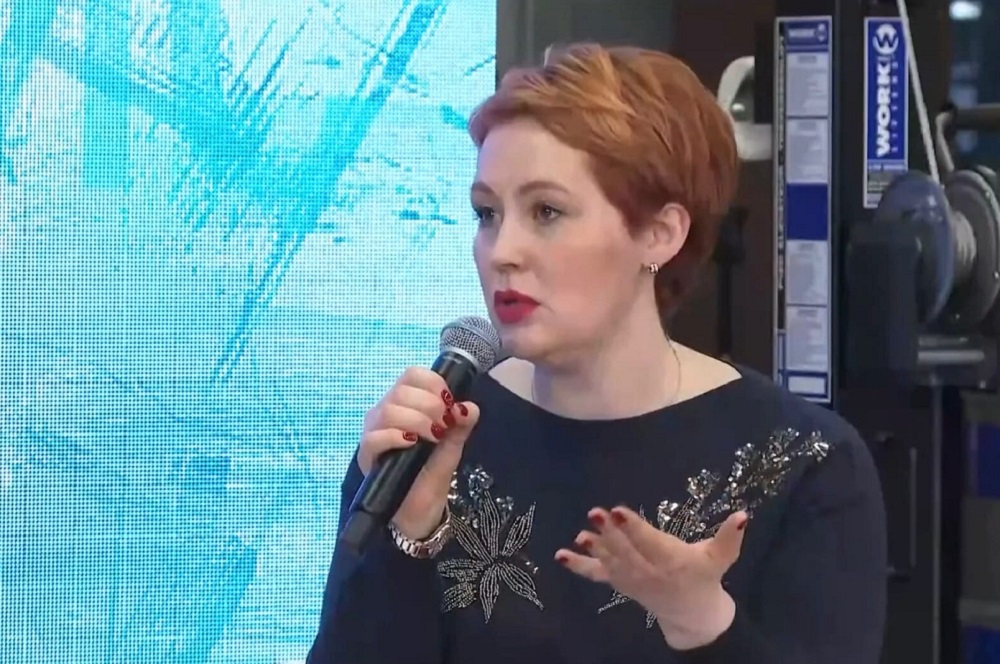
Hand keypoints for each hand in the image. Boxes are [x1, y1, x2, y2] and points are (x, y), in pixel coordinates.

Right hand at [358, 367, 479, 538]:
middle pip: (402, 391)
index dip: (434, 383)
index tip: (450, 403)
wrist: (420, 510)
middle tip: (444, 426)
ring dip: (417, 420)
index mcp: (405, 403)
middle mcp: (385, 411)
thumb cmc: (431, 471)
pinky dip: (396, 436)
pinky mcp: (367, 455)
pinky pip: (375, 437)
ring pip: (389, 410)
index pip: (413, 375)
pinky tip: (412, 444)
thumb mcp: (452, 446)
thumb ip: (461, 425)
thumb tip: (469, 407)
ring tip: (433, 437)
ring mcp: (373, 432)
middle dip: (430, 405)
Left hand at [556, 506, 747, 649]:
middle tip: (597, 513)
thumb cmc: (705, 577)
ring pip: (611, 562)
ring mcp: (631, 579)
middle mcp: (649, 571)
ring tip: (580, 536)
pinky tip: (559, 555)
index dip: (635, 528)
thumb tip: (743, 514)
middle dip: (611, 533)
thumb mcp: (720, 558)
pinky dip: (578, 566)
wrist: (693, 616)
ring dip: (595, 549)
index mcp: (672, 560)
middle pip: (627, 551)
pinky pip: (597, 575)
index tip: (620, 511)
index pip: (650, 542)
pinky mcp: (619, 583)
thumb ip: (730, 536)